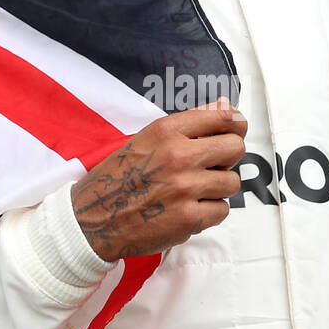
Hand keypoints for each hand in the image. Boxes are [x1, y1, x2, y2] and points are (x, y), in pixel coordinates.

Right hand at [70, 97, 247, 262]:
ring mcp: (185, 188)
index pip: (223, 117)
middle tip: (212, 166)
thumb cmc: (119, 178)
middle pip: (235, 148)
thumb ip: (187, 127)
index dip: (234, 126)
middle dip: (228, 158)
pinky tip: (188, 209)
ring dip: (218, 188)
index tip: (234, 131)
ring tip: (194, 191)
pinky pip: (222, 210)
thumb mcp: (146, 139)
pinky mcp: (189, 218)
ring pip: (232, 182)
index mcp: (167, 130)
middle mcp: (178, 155)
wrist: (92, 218)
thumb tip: (227, 110)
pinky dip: (210, 212)